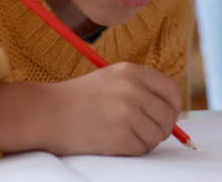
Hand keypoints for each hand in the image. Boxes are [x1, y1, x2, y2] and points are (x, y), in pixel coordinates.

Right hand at [0, 63, 181, 156]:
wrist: (48, 113)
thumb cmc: (79, 98)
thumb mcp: (111, 79)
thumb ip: (141, 88)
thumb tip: (172, 111)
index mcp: (132, 72)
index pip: (170, 90)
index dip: (173, 106)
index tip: (168, 116)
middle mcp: (132, 90)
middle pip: (168, 116)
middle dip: (162, 128)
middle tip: (147, 132)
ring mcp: (127, 114)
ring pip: (157, 135)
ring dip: (146, 140)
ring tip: (125, 135)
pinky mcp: (121, 137)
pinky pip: (142, 149)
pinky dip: (133, 150)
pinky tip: (116, 142)